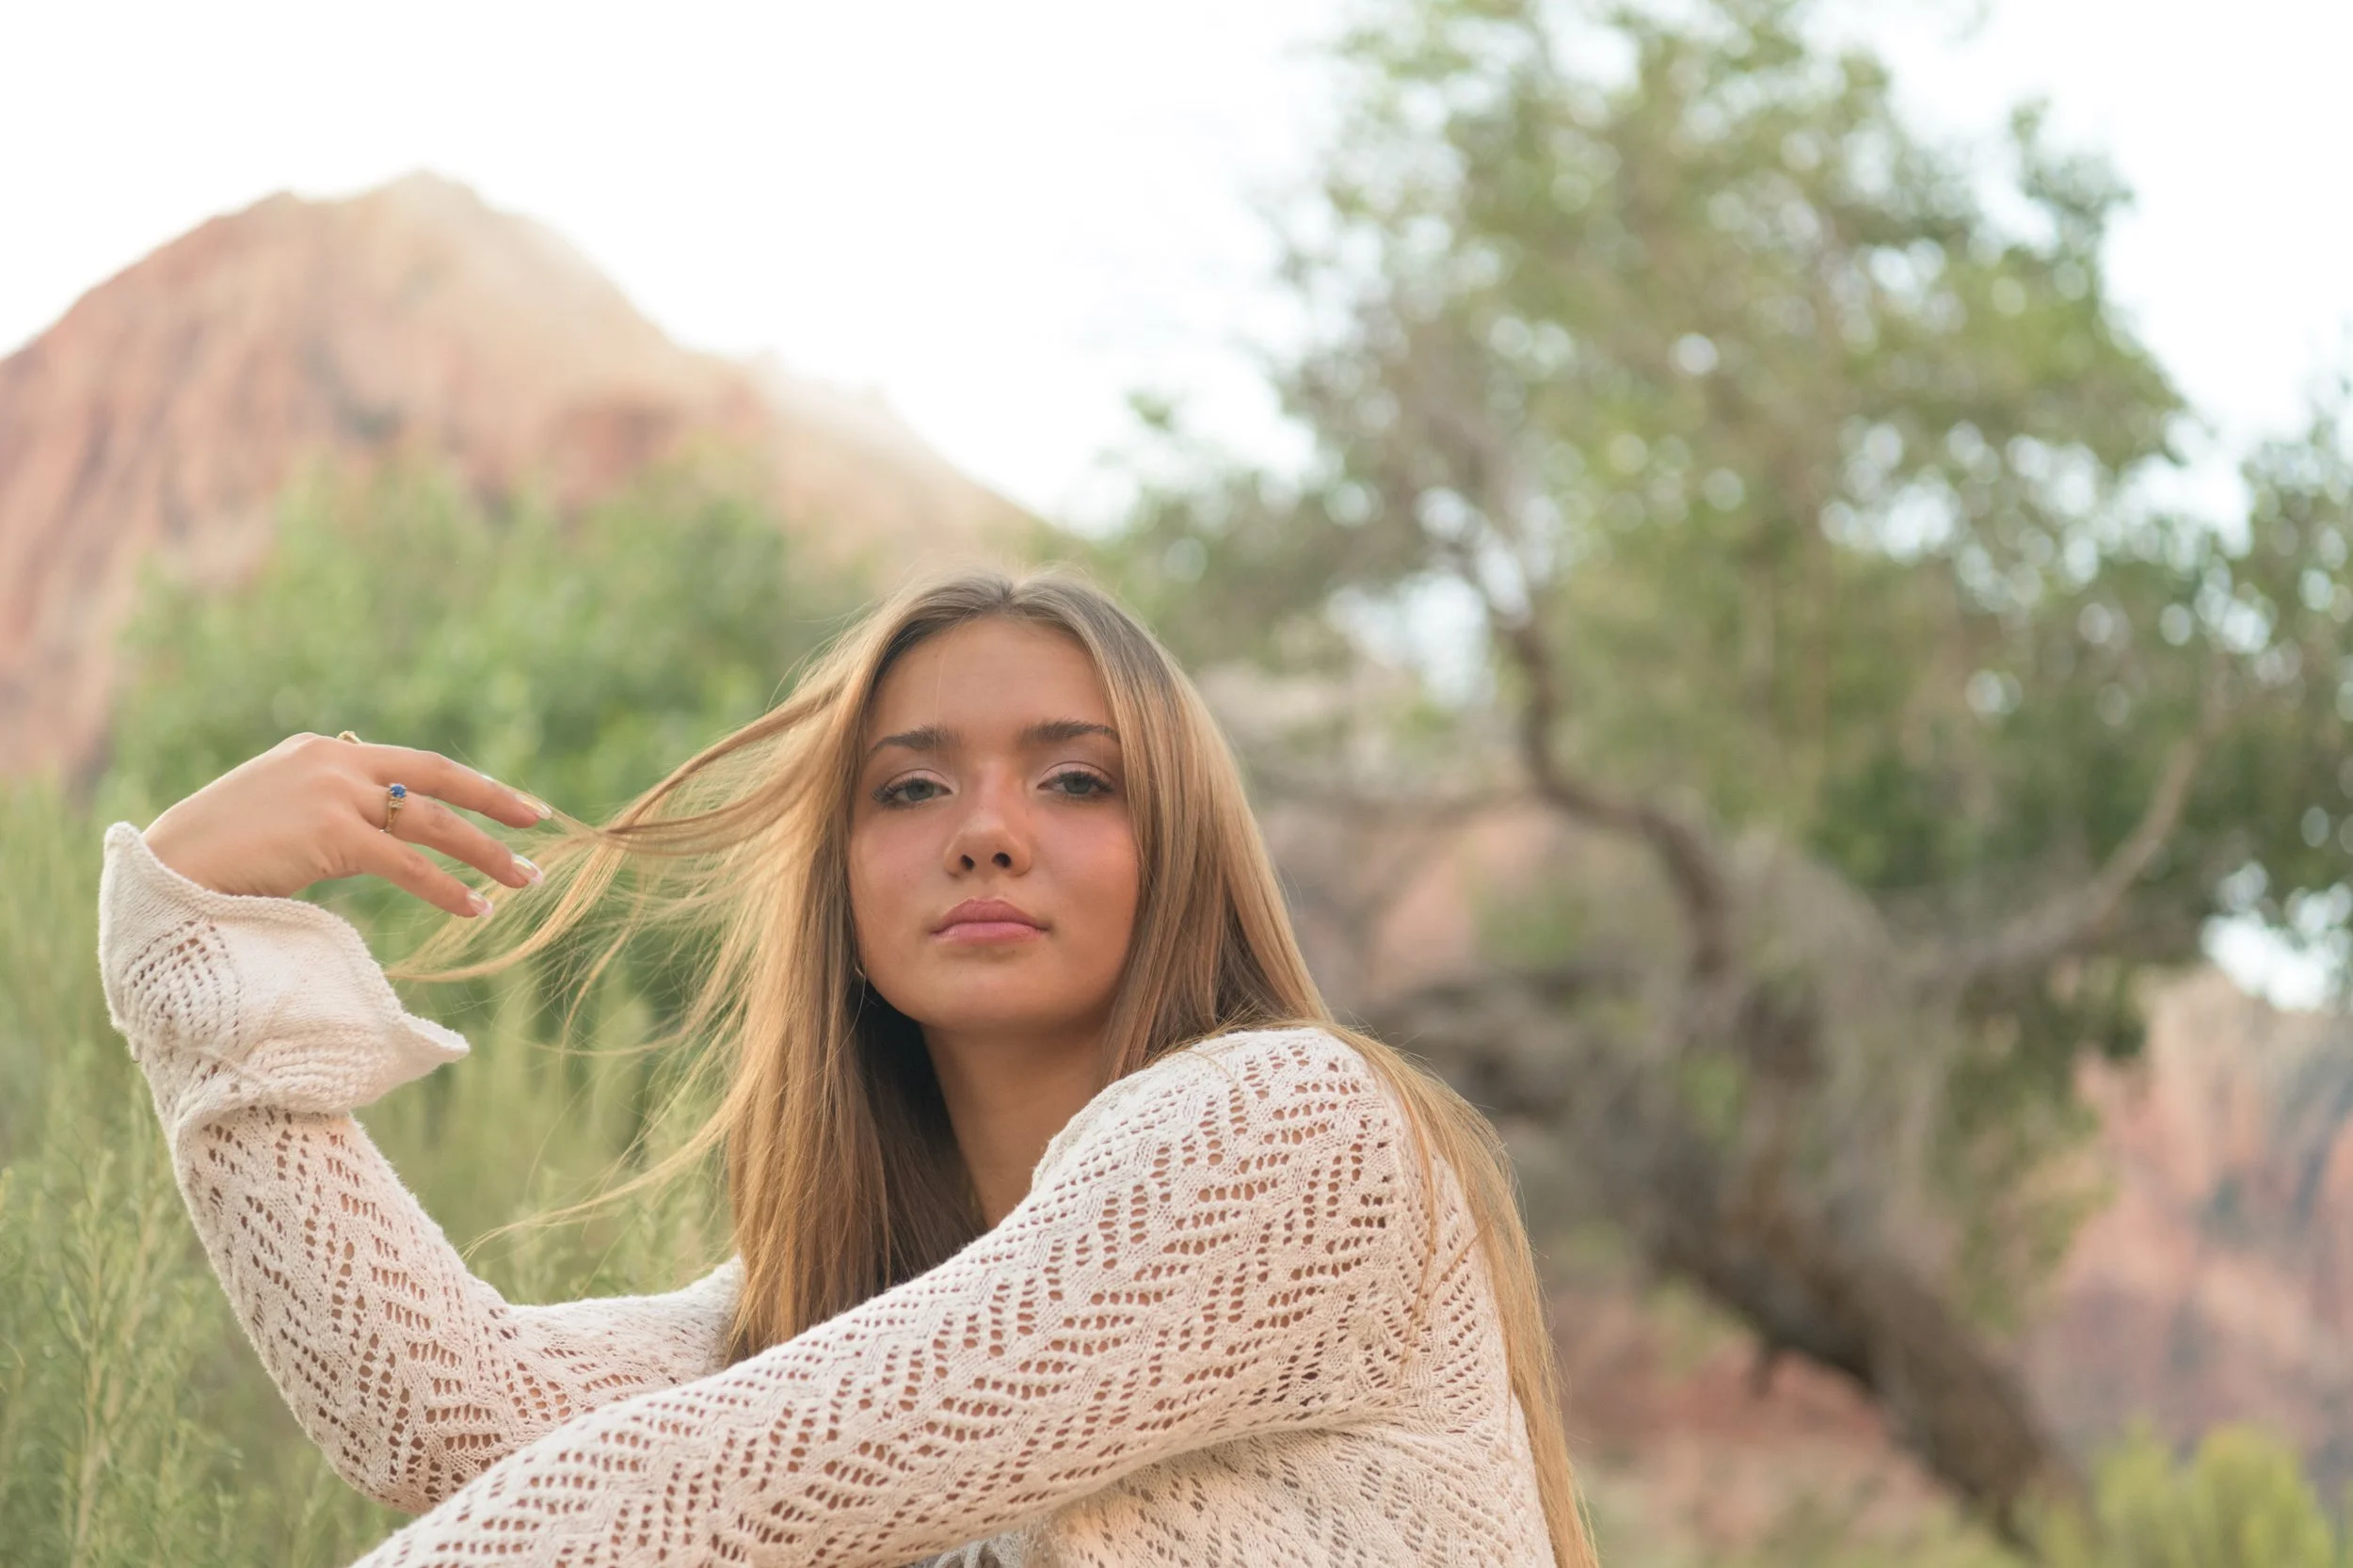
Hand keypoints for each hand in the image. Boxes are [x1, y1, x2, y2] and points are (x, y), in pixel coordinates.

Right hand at [140, 732, 551, 917]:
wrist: (167, 864)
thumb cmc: (224, 848)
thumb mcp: (284, 807)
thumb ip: (333, 801)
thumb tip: (385, 813)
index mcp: (328, 749)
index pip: (418, 764)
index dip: (470, 783)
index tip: (513, 802)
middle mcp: (336, 761)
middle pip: (439, 779)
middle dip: (496, 803)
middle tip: (540, 825)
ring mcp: (334, 793)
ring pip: (432, 822)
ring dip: (485, 854)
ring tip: (525, 881)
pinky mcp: (329, 833)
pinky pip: (406, 863)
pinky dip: (445, 888)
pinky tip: (476, 910)